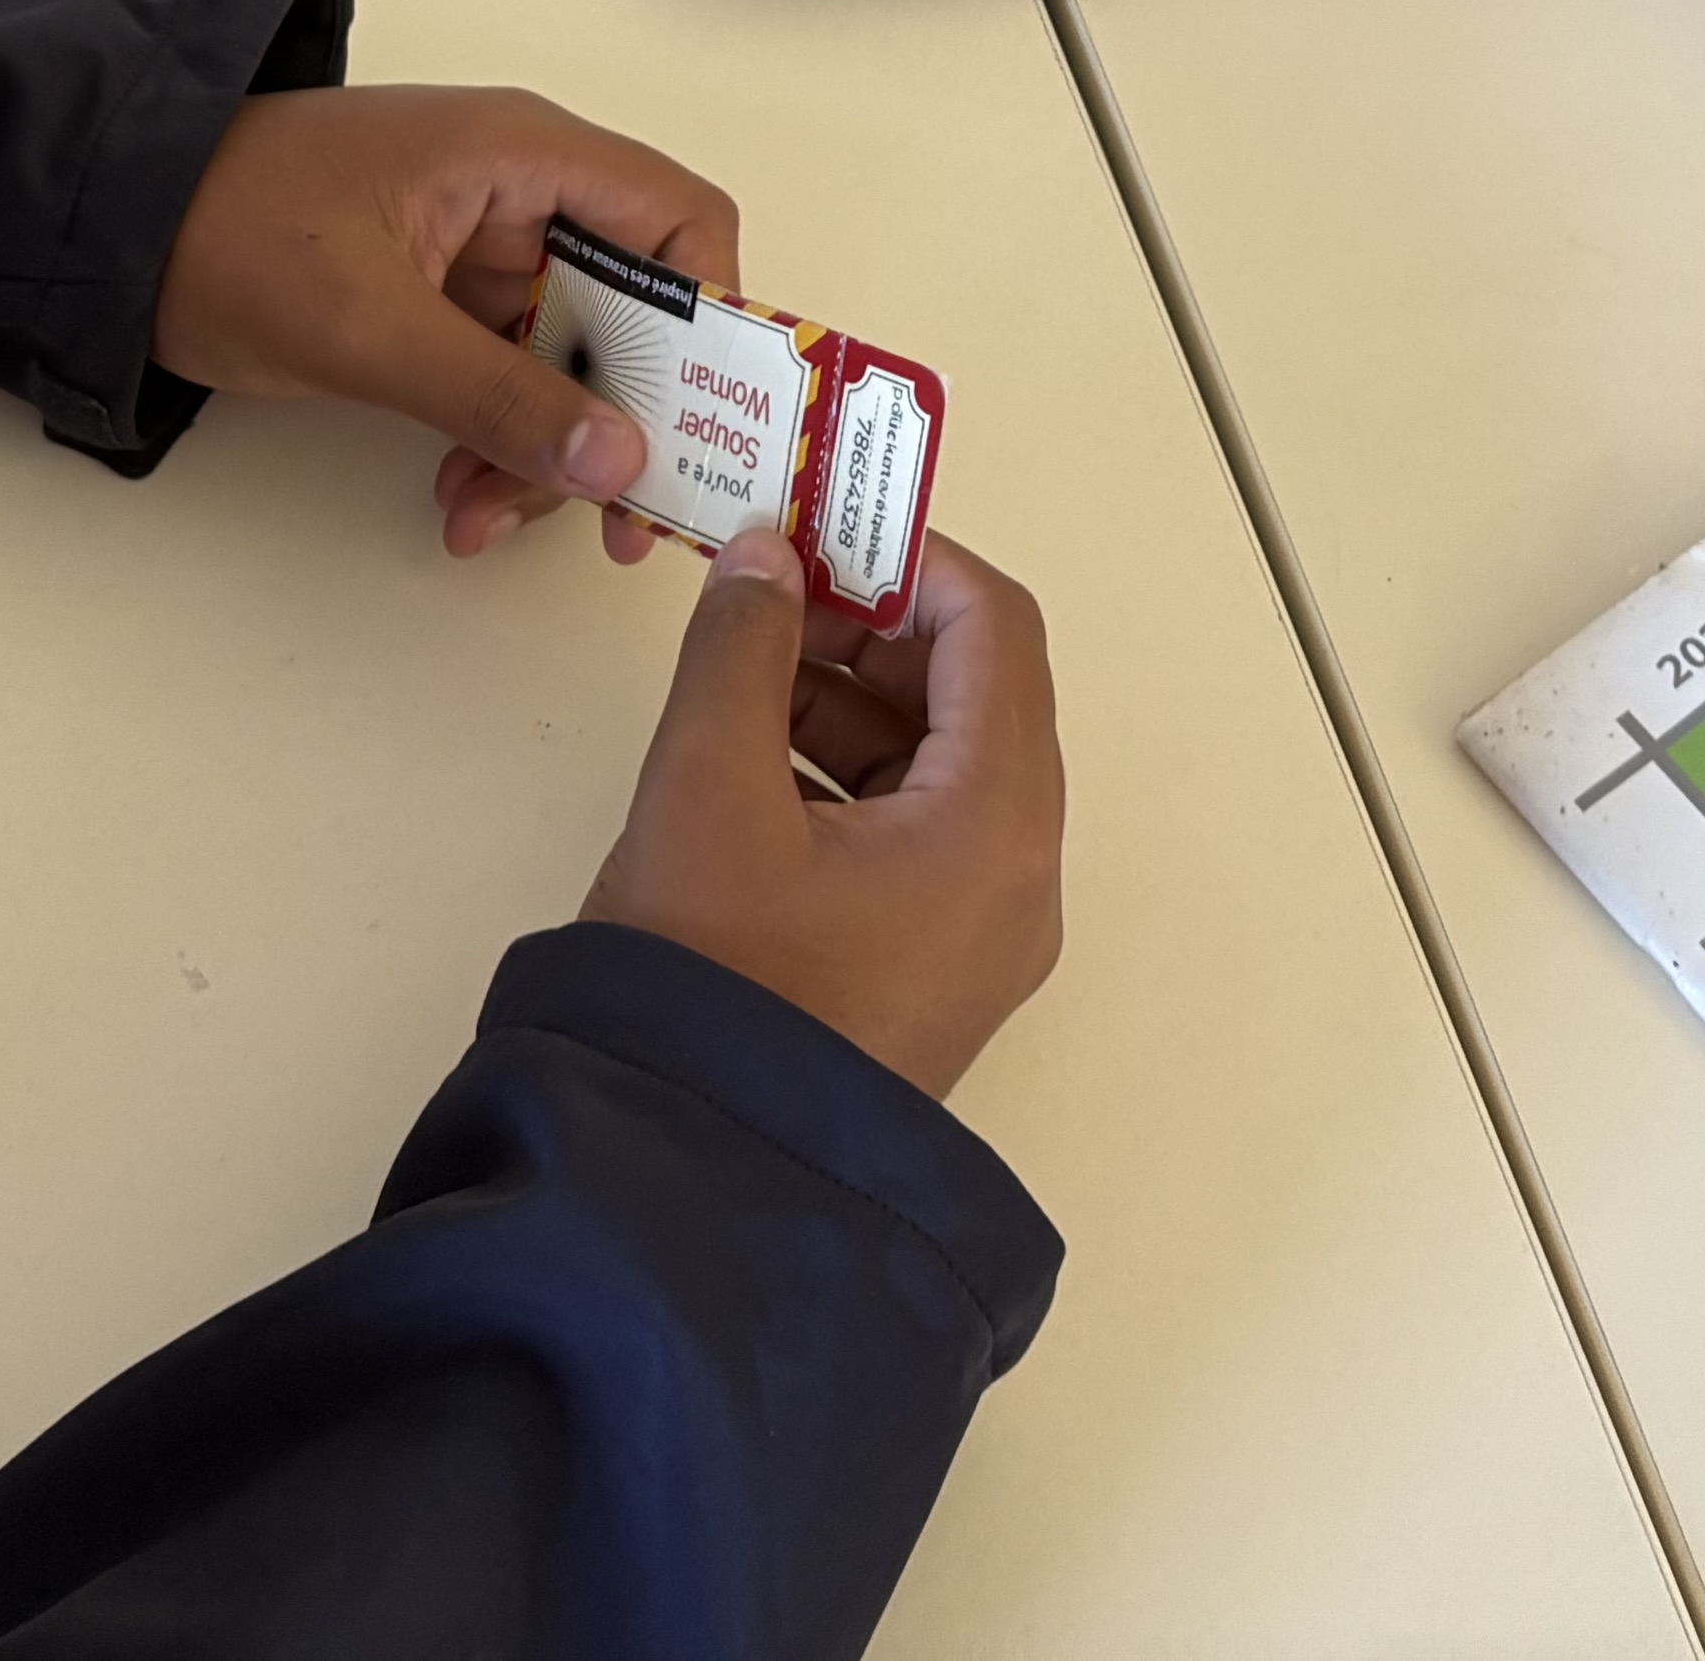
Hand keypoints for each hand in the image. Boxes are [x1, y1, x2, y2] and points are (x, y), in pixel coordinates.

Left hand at [152, 84, 745, 565]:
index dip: (716, 320)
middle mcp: (518, 192)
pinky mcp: (431, 296)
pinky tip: (458, 501)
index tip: (703, 425)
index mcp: (524, 156)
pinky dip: (493, 441)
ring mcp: (474, 245)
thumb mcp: (372, 329)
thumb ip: (502, 400)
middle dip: (620, 417)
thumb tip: (624, 462)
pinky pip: (502, 374)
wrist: (97, 225)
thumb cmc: (226, 230)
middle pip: (633, 309)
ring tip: (485, 515)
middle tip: (614, 518)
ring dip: (545, 448)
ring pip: (566, 358)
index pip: (681, 222)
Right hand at [587, 528, 1063, 1101]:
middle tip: (767, 586)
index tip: (820, 521)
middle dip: (872, 627)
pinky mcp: (927, 976)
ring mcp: (977, 940)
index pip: (997, 631)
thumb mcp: (708, 784)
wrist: (687, 1182)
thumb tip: (768, 557)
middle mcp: (1017, 880)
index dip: (912, 558)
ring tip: (739, 666)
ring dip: (848, 698)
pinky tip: (748, 757)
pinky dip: (843, 776)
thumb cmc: (712, 985)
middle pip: (976, 698)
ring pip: (938, 769)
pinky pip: (911, 838)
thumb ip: (741, 646)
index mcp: (998, 824)